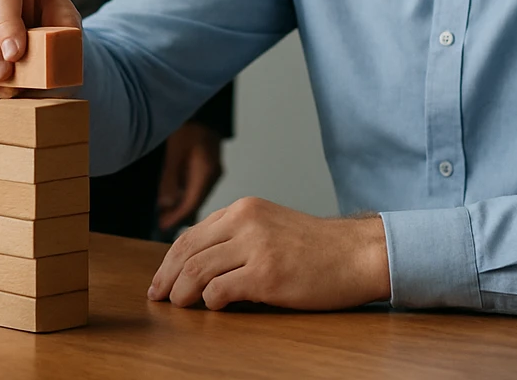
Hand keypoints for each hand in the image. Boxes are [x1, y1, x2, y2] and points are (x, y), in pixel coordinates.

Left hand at [148, 197, 390, 310]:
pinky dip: (210, 302)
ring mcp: (256, 247)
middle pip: (187, 251)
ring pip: (197, 271)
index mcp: (243, 209)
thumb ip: (237, 235)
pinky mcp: (267, 275)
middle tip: (158, 298)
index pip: (190, 234)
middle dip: (167, 278)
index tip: (160, 281)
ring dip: (182, 293)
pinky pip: (220, 290)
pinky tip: (213, 307)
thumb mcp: (270, 225)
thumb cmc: (317, 247)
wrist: (358, 253)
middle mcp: (245, 222)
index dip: (168, 261)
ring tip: (178, 306)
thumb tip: (198, 262)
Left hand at [157, 123, 224, 230]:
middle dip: (178, 214)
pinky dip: (185, 194)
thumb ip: (169, 179)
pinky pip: (197, 186)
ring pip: (196, 196)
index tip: (162, 227)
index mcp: (207, 172)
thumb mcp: (174, 151)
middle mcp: (213, 174)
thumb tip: (165, 204)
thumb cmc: (187, 124)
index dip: (176, 218)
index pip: (192, 204)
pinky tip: (174, 197)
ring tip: (163, 213)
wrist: (200, 105)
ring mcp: (213, 170)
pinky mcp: (208, 166)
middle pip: (196, 202)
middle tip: (160, 223)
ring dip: (181, 205)